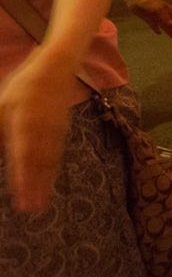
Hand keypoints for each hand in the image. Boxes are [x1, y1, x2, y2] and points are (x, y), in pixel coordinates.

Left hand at [0, 56, 78, 212]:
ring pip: (50, 161)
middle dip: (35, 187)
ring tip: (41, 203)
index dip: (23, 179)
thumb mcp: (2, 106)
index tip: (22, 198)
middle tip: (32, 210)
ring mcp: (55, 131)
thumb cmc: (24, 86)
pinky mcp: (61, 131)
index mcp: (25, 123)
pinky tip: (49, 181)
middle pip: (39, 164)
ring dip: (45, 183)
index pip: (23, 156)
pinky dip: (52, 170)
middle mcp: (43, 130)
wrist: (57, 67)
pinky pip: (56, 154)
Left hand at [127, 0, 171, 39]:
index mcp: (168, 11)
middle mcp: (164, 14)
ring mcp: (156, 16)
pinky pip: (154, 25)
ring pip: (164, 25)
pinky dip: (157, 29)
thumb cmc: (149, 2)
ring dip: (169, 31)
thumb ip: (165, 17)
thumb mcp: (158, 8)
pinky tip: (159, 33)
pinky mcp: (148, 18)